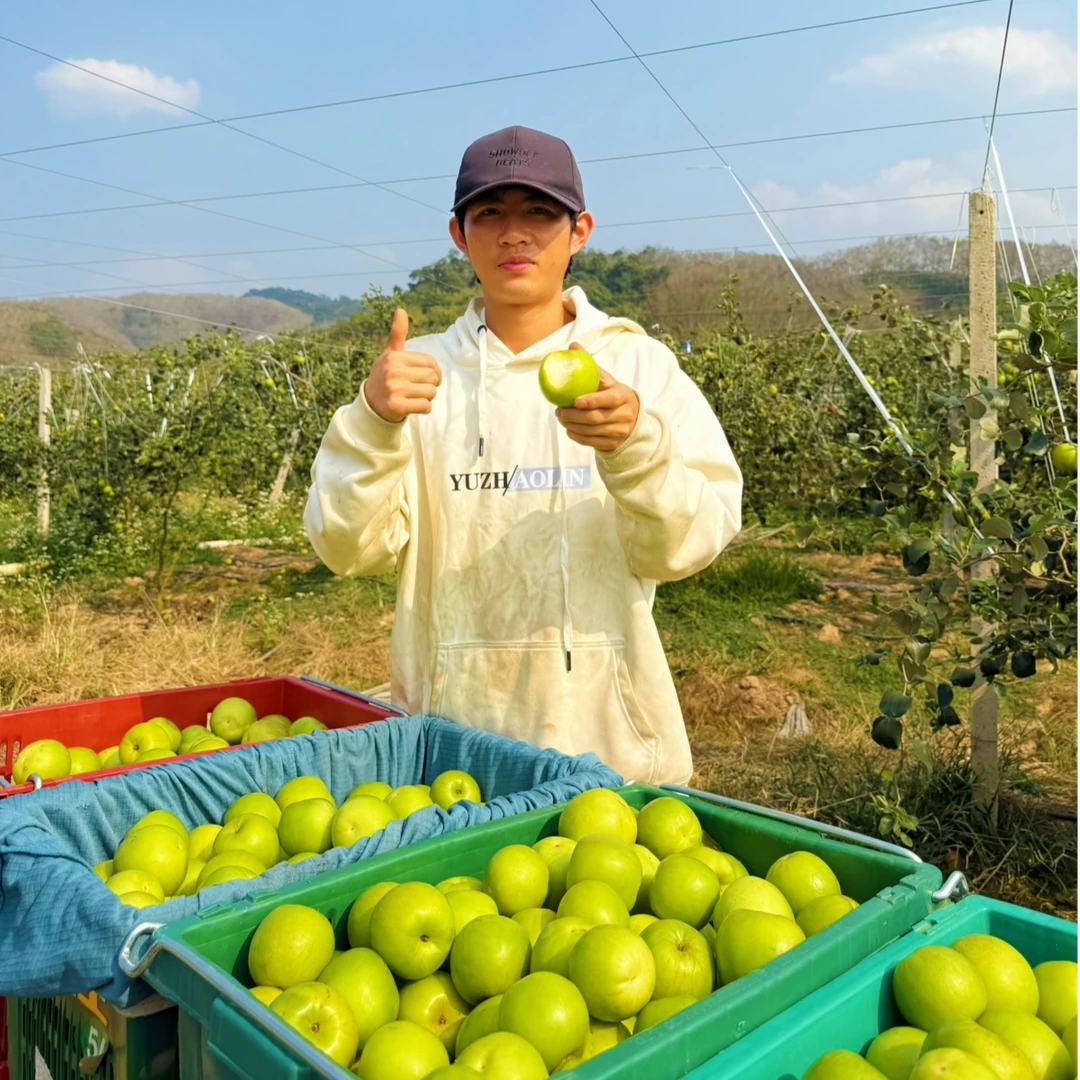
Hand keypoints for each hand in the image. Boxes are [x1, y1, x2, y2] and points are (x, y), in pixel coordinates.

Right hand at [364, 308, 441, 422]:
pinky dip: (424, 409)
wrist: (370, 405)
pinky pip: (426, 406)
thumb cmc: (385, 377)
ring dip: (428, 397)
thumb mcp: (389, 355)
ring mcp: (394, 388)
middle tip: (418, 389)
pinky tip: (412, 406)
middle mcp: (393, 371)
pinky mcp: (396, 406)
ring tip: (414, 397)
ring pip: (431, 392)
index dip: (434, 371)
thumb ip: (397, 334)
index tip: (426, 377)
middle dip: (431, 385)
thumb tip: (400, 309)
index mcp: (395, 357)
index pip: (431, 362)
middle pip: (433, 377)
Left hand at [555, 343, 639, 450]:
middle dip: (573, 416)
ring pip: (591, 431)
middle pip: (595, 418)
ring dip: (572, 426)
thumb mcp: (607, 380)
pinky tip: (569, 429)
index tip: (575, 401)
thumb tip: (572, 346)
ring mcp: (618, 431)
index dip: (592, 401)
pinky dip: (576, 436)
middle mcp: (623, 415)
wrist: (633, 418)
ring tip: (561, 418)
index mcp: (622, 396)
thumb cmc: (613, 394)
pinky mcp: (612, 443)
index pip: (608, 400)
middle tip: (558, 411)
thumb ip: (590, 366)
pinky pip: (591, 442)